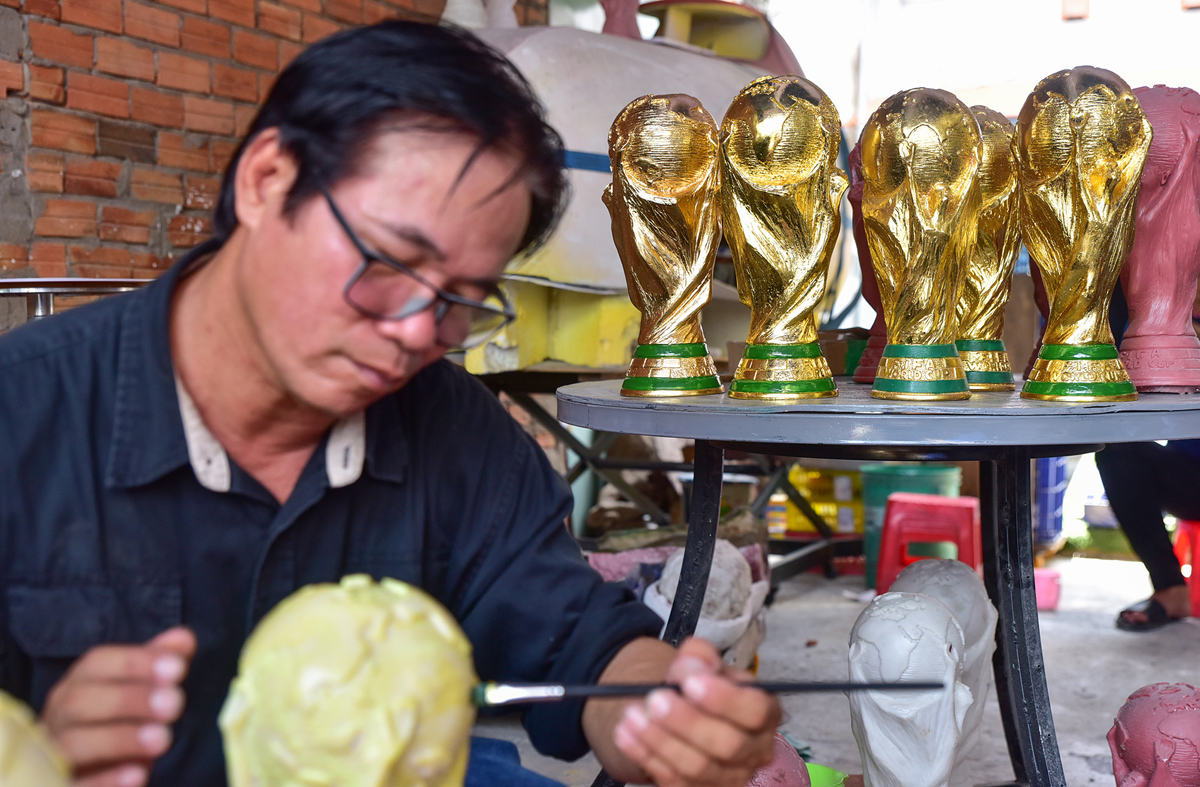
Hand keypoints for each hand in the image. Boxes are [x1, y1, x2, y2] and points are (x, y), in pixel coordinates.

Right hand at [41, 627, 196, 786]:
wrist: (89, 773)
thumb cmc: (114, 725)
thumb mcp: (139, 694)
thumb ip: (158, 666)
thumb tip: (184, 638)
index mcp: (78, 685)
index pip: (97, 664)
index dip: (136, 663)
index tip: (177, 667)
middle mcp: (59, 716)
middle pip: (81, 701)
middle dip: (130, 699)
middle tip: (175, 703)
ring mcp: (50, 755)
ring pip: (74, 744)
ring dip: (121, 738)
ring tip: (163, 738)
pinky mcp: (59, 786)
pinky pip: (74, 785)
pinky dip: (105, 781)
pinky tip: (139, 776)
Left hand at [612, 637, 780, 786]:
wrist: (678, 710)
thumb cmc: (697, 686)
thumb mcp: (700, 661)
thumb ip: (699, 656)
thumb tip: (693, 666)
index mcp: (764, 711)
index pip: (756, 710)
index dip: (724, 699)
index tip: (690, 684)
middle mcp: (754, 750)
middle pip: (727, 744)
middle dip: (687, 722)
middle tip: (655, 700)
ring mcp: (729, 777)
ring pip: (697, 767)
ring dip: (660, 740)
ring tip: (632, 714)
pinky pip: (674, 781)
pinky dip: (645, 756)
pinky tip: (625, 734)